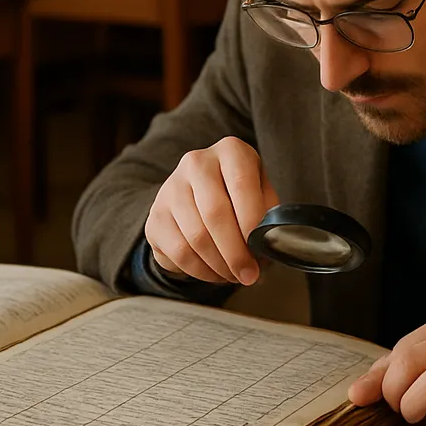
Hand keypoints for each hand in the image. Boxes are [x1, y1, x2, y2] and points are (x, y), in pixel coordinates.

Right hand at [145, 137, 278, 285]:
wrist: (199, 194)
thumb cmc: (239, 193)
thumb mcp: (261, 192)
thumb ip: (268, 212)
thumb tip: (268, 243)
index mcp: (230, 151)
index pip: (241, 185)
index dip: (251, 222)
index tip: (260, 250)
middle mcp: (196, 163)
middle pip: (215, 214)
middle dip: (235, 252)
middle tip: (248, 274)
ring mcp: (171, 188)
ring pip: (196, 237)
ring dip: (219, 265)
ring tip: (234, 275)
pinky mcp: (156, 216)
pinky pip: (179, 251)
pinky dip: (201, 270)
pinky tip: (215, 273)